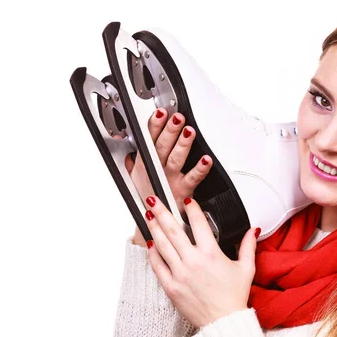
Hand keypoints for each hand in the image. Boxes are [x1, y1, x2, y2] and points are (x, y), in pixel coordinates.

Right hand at [114, 108, 212, 246]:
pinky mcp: (184, 189)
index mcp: (147, 163)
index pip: (149, 140)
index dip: (154, 126)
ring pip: (176, 158)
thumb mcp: (135, 179)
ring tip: (189, 132)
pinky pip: (193, 178)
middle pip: (163, 146)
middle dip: (169, 131)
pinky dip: (200, 169)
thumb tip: (130, 153)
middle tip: (176, 118)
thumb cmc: (149, 197)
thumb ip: (134, 164)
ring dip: (183, 144)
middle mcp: (159, 169)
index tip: (160, 113)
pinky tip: (206, 159)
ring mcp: (172, 179)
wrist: (155, 223)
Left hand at [144, 195, 258, 327]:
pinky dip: (153, 253)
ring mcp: (180, 273)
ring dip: (154, 228)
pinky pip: (157, 265)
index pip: (198, 223)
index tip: (187, 201)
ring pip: (162, 245)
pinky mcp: (171, 286)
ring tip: (148, 216)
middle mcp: (193, 261)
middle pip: (173, 230)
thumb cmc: (233, 297)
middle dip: (162, 212)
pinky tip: (150, 243)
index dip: (191, 208)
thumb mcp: (246, 268)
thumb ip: (248, 246)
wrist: (223, 322)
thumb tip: (253, 230)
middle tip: (153, 199)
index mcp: (211, 254)